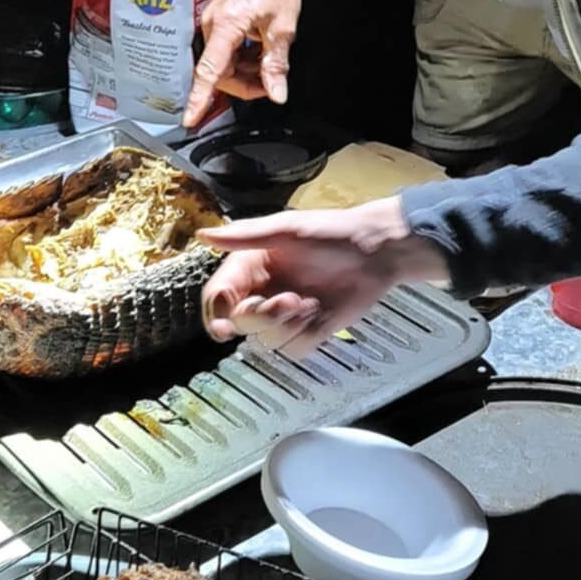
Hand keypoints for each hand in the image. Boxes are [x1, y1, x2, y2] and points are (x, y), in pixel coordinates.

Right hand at [185, 0, 300, 126]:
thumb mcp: (283, 26)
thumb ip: (276, 64)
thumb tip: (276, 92)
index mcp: (226, 26)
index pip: (209, 71)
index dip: (199, 98)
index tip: (190, 118)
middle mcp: (212, 23)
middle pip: (219, 71)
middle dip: (243, 84)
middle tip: (270, 83)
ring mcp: (213, 19)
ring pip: (223, 61)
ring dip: (243, 70)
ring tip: (268, 64)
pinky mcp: (219, 17)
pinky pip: (224, 47)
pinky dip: (241, 56)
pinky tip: (259, 51)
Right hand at [199, 199, 449, 357]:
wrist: (376, 249)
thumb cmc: (332, 232)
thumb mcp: (286, 230)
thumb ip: (245, 236)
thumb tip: (204, 234)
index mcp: (251, 266)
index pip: (218, 297)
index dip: (217, 313)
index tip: (225, 325)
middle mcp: (264, 291)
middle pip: (240, 323)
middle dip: (262, 316)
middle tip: (290, 299)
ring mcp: (286, 313)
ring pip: (266, 341)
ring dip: (286, 325)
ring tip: (309, 302)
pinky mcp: (309, 330)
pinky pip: (293, 349)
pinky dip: (305, 335)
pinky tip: (320, 313)